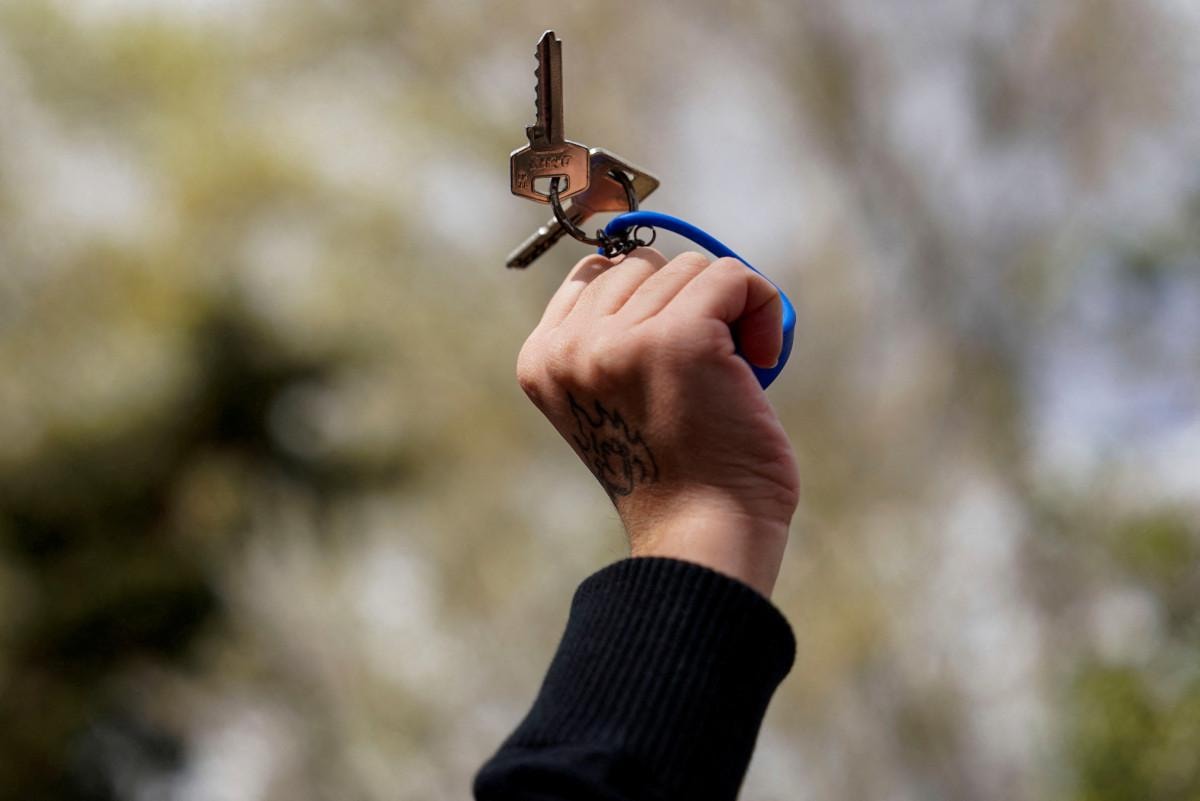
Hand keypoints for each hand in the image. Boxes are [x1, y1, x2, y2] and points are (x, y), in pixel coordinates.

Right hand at [516, 248, 799, 596]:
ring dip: (729, 312)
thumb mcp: (615, 398)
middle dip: (688, 306)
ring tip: (732, 376)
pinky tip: (761, 362)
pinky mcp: (679, 339)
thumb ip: (614, 335)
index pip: (597, 273)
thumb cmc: (677, 475)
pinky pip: (733, 276)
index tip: (674, 356)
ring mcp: (620, 341)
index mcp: (542, 360)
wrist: (704, 538)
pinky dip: (762, 308)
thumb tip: (668, 265)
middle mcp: (570, 347)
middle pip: (644, 264)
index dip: (651, 302)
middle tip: (708, 371)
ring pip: (692, 269)